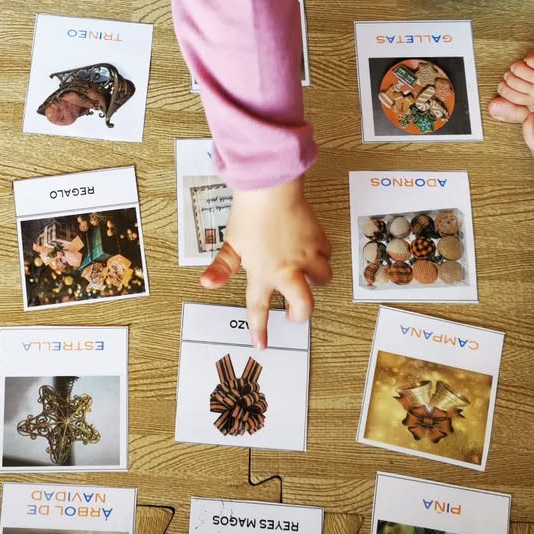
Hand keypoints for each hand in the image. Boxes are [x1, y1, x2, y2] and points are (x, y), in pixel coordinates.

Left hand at [199, 177, 331, 348]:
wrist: (270, 189)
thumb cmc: (248, 215)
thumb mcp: (231, 243)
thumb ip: (221, 267)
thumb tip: (206, 284)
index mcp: (263, 273)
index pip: (258, 308)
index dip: (260, 329)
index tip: (261, 344)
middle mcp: (288, 269)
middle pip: (305, 305)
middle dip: (301, 314)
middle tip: (293, 312)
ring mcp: (306, 255)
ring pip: (323, 279)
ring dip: (315, 281)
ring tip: (304, 275)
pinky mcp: (319, 239)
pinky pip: (327, 254)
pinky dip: (321, 255)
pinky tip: (311, 250)